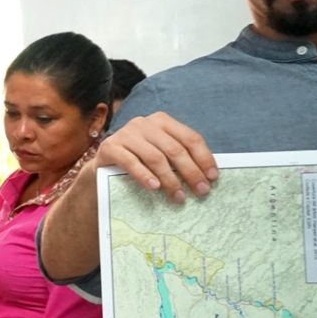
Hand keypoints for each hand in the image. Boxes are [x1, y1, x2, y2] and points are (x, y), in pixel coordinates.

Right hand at [95, 112, 217, 202]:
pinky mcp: (110, 147)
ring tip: (178, 196)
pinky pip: (131, 162)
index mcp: (162, 121)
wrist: (103, 167)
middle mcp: (144, 123)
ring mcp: (126, 134)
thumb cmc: (138, 162)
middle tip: (201, 191)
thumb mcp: (160, 153)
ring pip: (155, 157)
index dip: (204, 158)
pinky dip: (144, 175)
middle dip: (190, 172)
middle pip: (174, 149)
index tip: (212, 177)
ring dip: (170, 179)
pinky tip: (154, 187)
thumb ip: (178, 157)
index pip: (190, 138)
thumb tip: (207, 175)